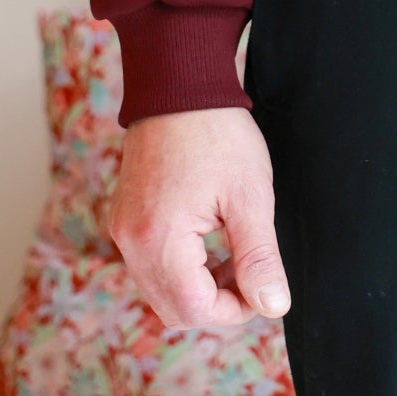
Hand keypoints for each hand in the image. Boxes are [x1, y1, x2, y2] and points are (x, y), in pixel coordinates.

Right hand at [106, 106, 290, 327]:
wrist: (180, 84)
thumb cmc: (218, 134)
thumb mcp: (250, 196)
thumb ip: (259, 257)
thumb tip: (273, 305)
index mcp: (158, 240)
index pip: (194, 310)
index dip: (234, 310)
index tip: (262, 288)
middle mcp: (130, 242)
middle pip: (173, 309)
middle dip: (217, 303)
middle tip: (250, 272)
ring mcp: (123, 229)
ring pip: (160, 289)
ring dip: (198, 286)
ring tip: (233, 252)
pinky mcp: (125, 217)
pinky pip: (150, 263)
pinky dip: (180, 266)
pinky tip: (209, 239)